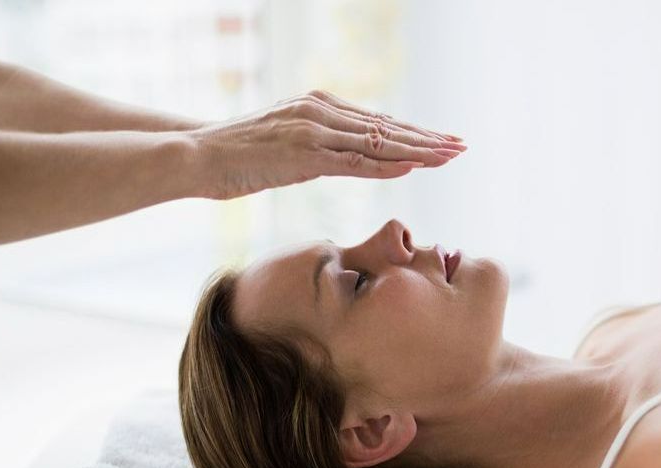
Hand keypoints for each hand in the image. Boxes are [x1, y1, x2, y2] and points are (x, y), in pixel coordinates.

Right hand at [187, 89, 465, 199]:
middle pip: (386, 127)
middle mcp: (322, 112)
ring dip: (419, 150)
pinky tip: (414, 166)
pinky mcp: (304, 154)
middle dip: (428, 138)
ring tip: (451, 155)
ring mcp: (314, 132)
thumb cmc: (239, 156)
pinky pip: (354, 161)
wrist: (198, 155)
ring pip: (378, 142)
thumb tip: (347, 157)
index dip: (414, 134)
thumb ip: (320, 148)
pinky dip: (387, 165)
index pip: (378, 122)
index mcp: (319, 108)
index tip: (443, 141)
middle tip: (462, 145)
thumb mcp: (287, 148)